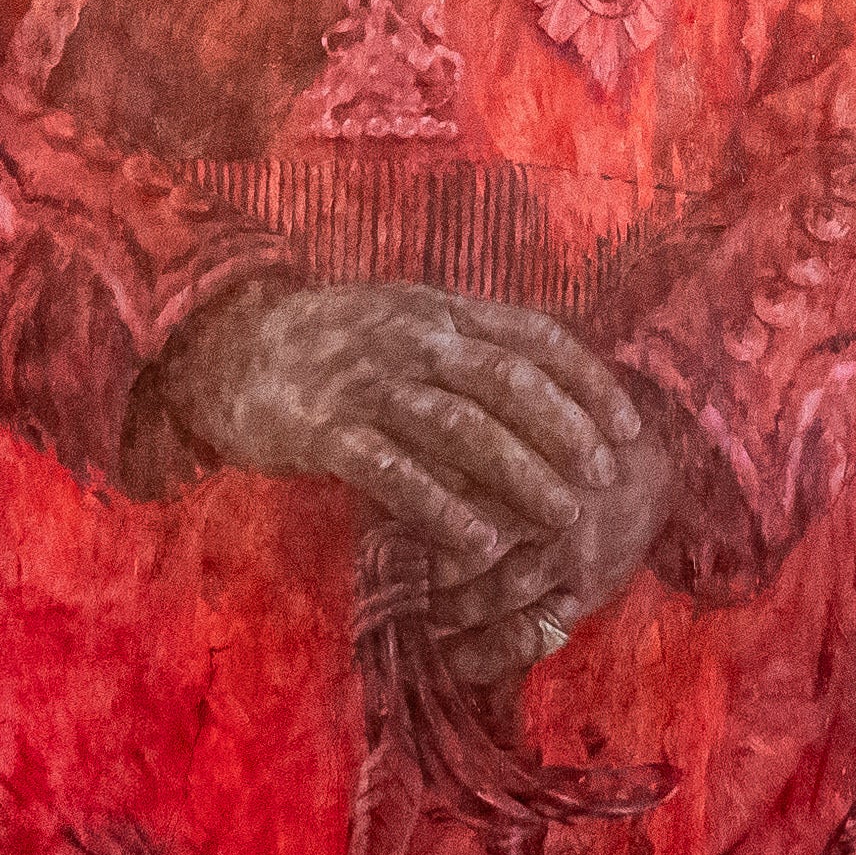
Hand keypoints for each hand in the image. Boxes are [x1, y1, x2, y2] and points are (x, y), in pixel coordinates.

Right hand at [144, 281, 661, 675]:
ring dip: (521, 474)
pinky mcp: (327, 431)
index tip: (627, 427)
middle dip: (565, 430)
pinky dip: (444, 509)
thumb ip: (468, 341)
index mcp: (439, 310)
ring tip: (563, 518)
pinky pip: (396, 473)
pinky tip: (481, 544)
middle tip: (604, 478)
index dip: (588, 382)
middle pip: (507, 380)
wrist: (228, 350)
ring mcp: (368, 382)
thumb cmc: (331, 346)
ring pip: (460, 427)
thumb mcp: (405, 320)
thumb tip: (551, 373)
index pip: (535, 337)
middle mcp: (411, 338)